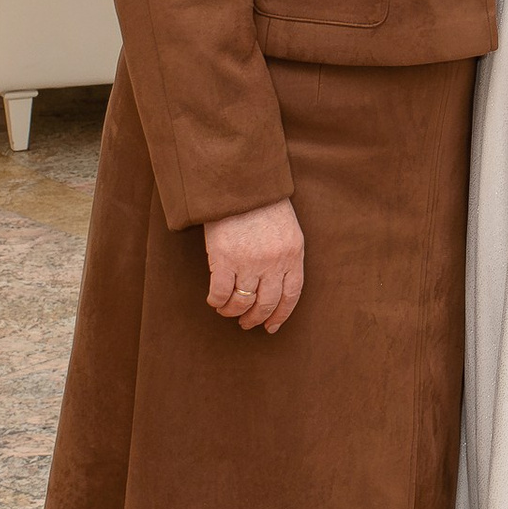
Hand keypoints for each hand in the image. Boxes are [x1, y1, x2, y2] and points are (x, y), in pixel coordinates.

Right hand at [203, 198, 303, 331]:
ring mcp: (249, 262)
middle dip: (255, 318)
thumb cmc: (262, 203)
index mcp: (293, 254)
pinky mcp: (224, 259)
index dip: (281, 315)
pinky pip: (220, 294)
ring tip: (227, 310)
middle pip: (266, 303)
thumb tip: (277, 285)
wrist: (239, 182)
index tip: (271, 326)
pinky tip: (214, 300)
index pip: (291, 295)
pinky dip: (217, 302)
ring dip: (233, 312)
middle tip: (246, 323)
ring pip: (242, 303)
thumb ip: (285, 255)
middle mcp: (274, 262)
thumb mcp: (286, 229)